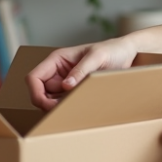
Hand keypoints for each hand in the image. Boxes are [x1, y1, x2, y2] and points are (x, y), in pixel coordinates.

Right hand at [25, 20, 161, 109]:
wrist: (128, 54)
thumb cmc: (112, 49)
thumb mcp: (97, 56)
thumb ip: (81, 69)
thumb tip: (65, 86)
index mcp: (56, 60)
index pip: (33, 78)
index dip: (35, 93)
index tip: (48, 105)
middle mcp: (57, 72)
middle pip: (39, 93)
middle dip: (47, 104)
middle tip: (63, 111)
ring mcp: (65, 82)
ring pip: (51, 101)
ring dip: (58, 108)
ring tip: (75, 108)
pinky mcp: (75, 91)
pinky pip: (65, 103)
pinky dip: (68, 108)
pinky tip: (80, 108)